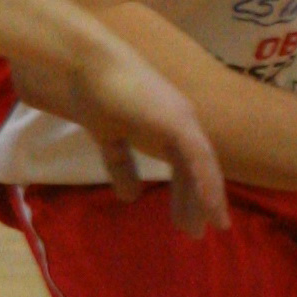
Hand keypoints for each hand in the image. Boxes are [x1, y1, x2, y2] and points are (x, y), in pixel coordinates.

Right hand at [14, 30, 229, 235]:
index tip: (186, 220)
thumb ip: (121, 165)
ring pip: (202, 167)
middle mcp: (179, 121)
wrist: (88, 66)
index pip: (183, 163)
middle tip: (194, 231)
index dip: (186, 191)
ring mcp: (182, 120)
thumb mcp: (110, 138)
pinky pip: (199, 159)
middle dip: (194, 201)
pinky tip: (209, 208)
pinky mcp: (178, 122)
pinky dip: (206, 185)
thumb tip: (130, 197)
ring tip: (205, 227)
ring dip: (204, 199)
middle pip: (194, 168)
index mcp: (165, 123)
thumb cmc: (94, 93)